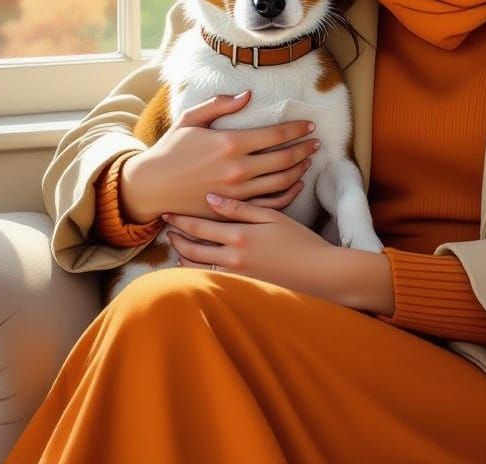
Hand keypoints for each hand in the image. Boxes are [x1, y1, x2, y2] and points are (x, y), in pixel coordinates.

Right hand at [120, 91, 319, 221]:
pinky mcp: (233, 210)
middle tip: (317, 143)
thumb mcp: (191, 119)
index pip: (276, 134)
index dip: (297, 129)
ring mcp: (237, 193)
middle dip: (305, 149)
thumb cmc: (171, 150)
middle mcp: (238, 169)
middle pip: (284, 158)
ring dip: (300, 169)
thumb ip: (220, 105)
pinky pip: (269, 204)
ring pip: (281, 181)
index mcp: (230, 143)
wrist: (151, 187)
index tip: (310, 125)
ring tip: (309, 160)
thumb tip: (248, 95)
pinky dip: (288, 194)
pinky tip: (296, 185)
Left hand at [162, 196, 344, 303]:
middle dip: (177, 238)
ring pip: (197, 268)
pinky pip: (210, 279)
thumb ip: (241, 208)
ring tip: (176, 246)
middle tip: (166, 228)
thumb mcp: (273, 217)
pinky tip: (194, 265)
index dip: (181, 220)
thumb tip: (211, 198)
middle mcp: (233, 258)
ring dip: (183, 257)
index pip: (200, 227)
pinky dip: (197, 272)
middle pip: (192, 249)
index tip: (167, 212)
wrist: (318, 273)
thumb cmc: (299, 240)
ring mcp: (236, 276)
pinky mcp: (241, 288)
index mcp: (240, 236)